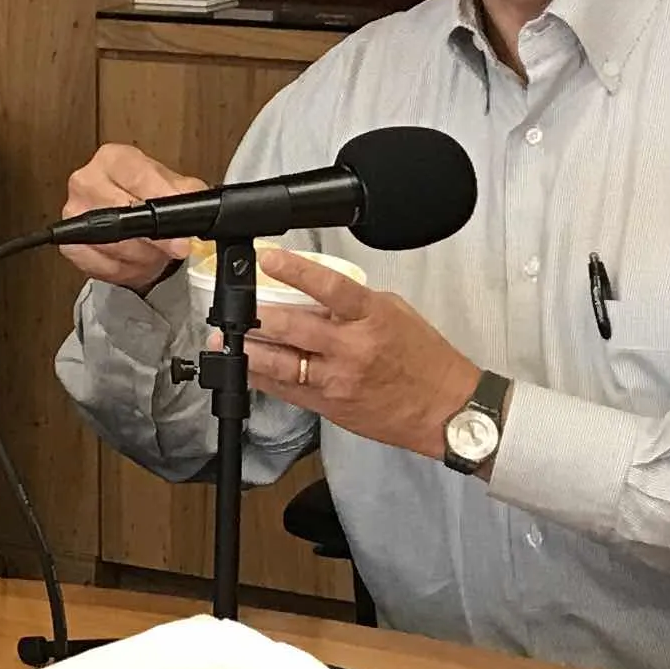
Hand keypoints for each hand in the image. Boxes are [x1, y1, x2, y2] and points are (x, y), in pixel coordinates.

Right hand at [59, 144, 207, 292]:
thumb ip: (188, 194)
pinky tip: (134, 262)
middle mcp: (87, 180)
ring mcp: (74, 212)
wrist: (134, 221)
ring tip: (155, 253)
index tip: (179, 223)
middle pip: (120, 213)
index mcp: (113, 158)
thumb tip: (195, 209)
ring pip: (111, 243)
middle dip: (153, 237)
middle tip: (174, 247)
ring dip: (140, 256)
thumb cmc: (150, 199)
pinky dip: (122, 269)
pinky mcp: (69, 243)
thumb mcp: (178, 188)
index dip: (161, 200)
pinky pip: (99, 263)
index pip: (136, 177)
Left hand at [233, 249, 483, 460]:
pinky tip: (245, 367)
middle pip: (292, 328)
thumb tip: (315, 294)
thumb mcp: (395, 314)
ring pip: (281, 363)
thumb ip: (354, 304)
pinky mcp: (329, 406)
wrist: (445, 409)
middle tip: (234, 305)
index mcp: (372, 318)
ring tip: (224, 339)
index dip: (296, 271)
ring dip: (248, 350)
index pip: (330, 288)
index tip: (269, 259)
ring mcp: (337, 380)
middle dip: (257, 316)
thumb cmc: (425, 359)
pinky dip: (263, 378)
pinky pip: (287, 390)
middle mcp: (352, 349)